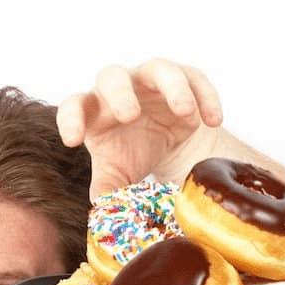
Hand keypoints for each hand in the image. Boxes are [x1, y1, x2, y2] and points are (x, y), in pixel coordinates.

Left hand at [56, 59, 222, 198]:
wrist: (168, 143)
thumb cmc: (133, 153)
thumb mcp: (118, 173)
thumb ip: (107, 189)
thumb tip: (104, 215)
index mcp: (95, 111)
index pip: (74, 106)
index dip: (70, 119)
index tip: (73, 141)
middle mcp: (119, 88)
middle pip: (111, 76)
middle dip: (120, 94)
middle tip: (130, 115)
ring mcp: (152, 79)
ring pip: (159, 69)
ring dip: (173, 87)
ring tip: (185, 111)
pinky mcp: (184, 78)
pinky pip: (195, 78)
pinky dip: (205, 97)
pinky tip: (213, 120)